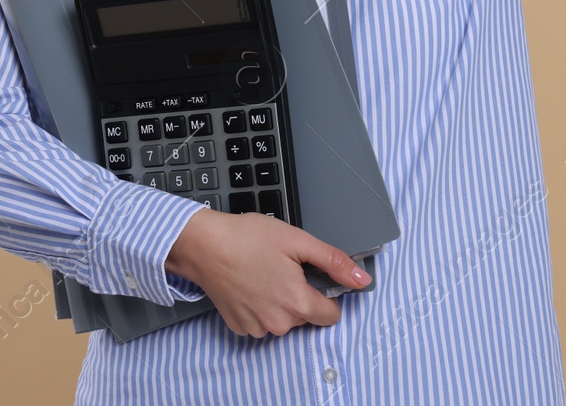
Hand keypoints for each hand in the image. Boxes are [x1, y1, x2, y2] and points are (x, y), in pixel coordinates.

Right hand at [164, 208, 370, 337]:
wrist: (202, 244)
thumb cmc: (247, 237)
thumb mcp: (297, 240)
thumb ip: (334, 262)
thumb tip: (363, 280)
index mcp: (298, 303)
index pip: (332, 315)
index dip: (326, 293)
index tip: (310, 275)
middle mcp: (279, 323)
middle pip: (306, 316)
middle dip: (299, 295)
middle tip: (281, 267)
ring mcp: (257, 328)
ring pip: (283, 320)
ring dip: (279, 302)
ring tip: (261, 273)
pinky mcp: (240, 327)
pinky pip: (261, 322)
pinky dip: (259, 307)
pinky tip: (248, 285)